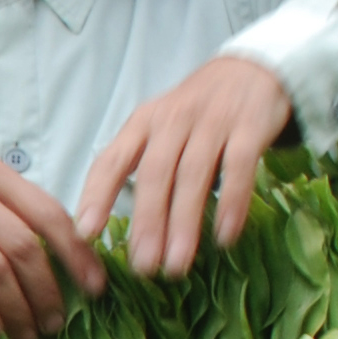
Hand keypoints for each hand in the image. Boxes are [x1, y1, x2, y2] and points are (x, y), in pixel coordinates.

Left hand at [75, 55, 296, 278]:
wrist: (252, 70)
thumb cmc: (197, 113)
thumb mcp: (160, 128)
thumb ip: (139, 166)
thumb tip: (118, 226)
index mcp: (142, 123)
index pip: (111, 160)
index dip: (96, 196)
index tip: (85, 234)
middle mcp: (172, 120)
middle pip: (154, 175)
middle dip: (146, 223)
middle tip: (142, 267)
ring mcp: (212, 122)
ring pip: (192, 175)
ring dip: (183, 223)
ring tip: (176, 265)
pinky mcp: (249, 126)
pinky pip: (238, 168)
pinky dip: (231, 203)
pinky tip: (224, 237)